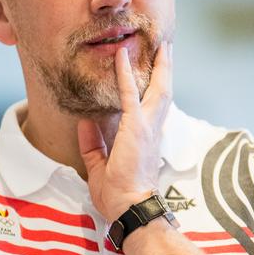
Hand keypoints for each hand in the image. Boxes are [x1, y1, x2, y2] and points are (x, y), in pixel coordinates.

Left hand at [77, 41, 173, 220]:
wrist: (130, 207)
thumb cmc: (119, 195)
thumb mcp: (99, 166)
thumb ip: (93, 145)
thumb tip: (85, 123)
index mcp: (146, 139)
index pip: (153, 108)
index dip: (155, 90)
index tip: (157, 74)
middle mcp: (152, 129)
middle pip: (163, 92)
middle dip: (166, 70)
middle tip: (168, 50)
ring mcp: (147, 126)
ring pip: (157, 87)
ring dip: (158, 65)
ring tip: (160, 46)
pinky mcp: (136, 126)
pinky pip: (129, 93)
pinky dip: (125, 73)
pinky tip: (121, 56)